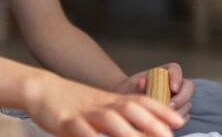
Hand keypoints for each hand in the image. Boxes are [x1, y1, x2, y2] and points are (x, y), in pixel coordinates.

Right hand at [24, 74, 183, 136]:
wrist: (42, 89)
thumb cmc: (75, 102)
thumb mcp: (101, 105)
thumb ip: (121, 116)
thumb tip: (144, 129)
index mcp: (112, 100)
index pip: (141, 102)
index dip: (161, 111)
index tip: (179, 121)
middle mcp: (102, 104)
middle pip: (130, 109)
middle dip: (151, 123)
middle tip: (167, 136)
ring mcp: (84, 111)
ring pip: (108, 119)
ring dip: (127, 132)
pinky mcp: (65, 120)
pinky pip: (80, 128)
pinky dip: (90, 136)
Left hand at [114, 62, 194, 120]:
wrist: (128, 103)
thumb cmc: (132, 91)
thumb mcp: (132, 86)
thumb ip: (138, 83)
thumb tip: (142, 82)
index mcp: (166, 72)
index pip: (175, 70)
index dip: (177, 78)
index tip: (173, 88)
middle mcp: (175, 84)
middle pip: (189, 87)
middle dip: (181, 98)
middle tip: (170, 106)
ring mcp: (179, 98)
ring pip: (188, 104)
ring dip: (179, 111)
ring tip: (167, 117)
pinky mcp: (178, 112)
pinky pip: (184, 117)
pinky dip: (178, 122)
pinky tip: (168, 124)